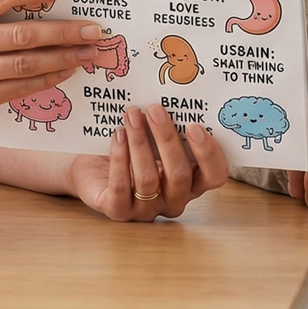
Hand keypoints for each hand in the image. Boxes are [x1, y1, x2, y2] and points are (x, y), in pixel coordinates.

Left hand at [71, 104, 228, 220]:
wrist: (94, 167)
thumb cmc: (132, 148)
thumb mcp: (155, 137)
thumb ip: (171, 126)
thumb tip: (173, 97)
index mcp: (192, 182)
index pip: (214, 176)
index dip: (208, 154)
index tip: (194, 126)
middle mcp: (173, 200)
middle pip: (179, 175)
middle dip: (167, 139)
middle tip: (155, 110)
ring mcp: (146, 210)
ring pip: (149, 179)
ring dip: (140, 143)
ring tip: (132, 115)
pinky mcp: (118, 211)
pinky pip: (121, 187)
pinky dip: (120, 158)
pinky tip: (118, 135)